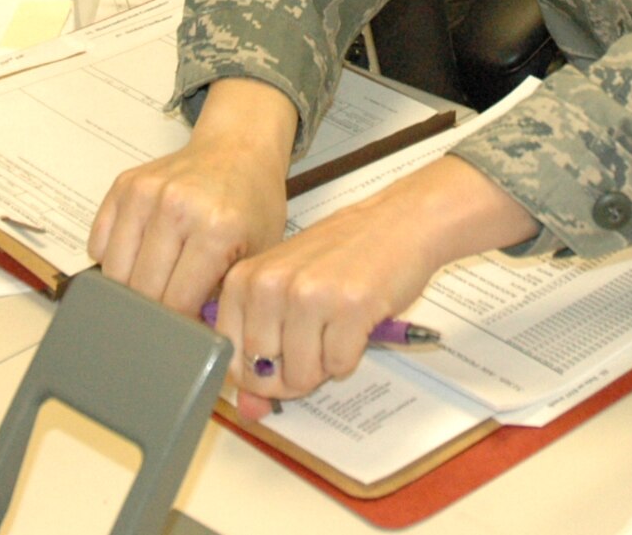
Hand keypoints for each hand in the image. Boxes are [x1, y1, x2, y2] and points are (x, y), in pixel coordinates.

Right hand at [88, 77, 298, 317]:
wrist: (238, 148)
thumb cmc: (250, 202)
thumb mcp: (255, 253)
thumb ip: (226, 300)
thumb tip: (197, 349)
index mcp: (216, 228)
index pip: (176, 303)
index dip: (179, 327)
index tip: (184, 331)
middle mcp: (177, 207)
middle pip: (141, 291)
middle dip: (154, 311)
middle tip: (171, 308)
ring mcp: (146, 193)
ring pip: (113, 272)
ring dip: (130, 287)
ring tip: (158, 281)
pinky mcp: (124, 185)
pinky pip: (98, 244)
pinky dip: (113, 257)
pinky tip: (143, 252)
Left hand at [215, 155, 536, 418]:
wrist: (400, 221)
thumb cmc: (343, 254)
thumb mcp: (290, 290)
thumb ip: (264, 349)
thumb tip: (249, 410)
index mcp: (244, 279)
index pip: (230, 358)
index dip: (258, 371)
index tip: (280, 355)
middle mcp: (270, 285)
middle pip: (264, 374)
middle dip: (293, 373)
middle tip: (316, 340)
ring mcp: (309, 295)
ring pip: (302, 376)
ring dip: (324, 365)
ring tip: (337, 326)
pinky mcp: (350, 307)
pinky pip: (340, 365)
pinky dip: (351, 355)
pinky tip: (358, 323)